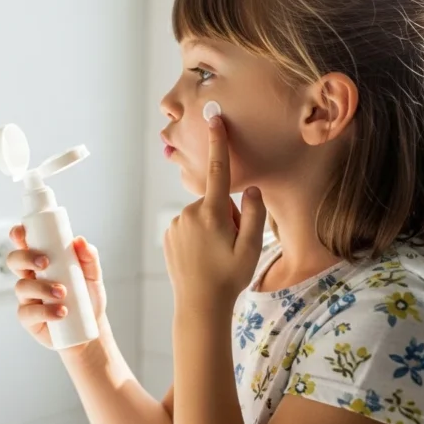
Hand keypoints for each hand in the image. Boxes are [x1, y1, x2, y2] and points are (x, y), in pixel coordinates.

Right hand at [7, 225, 106, 351]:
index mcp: (41, 260)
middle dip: (26, 258)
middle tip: (45, 263)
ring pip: (21, 286)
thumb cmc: (86, 297)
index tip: (23, 233)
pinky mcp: (28, 318)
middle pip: (14, 260)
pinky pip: (28, 312)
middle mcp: (30, 276)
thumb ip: (89, 257)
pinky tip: (61, 312)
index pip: (23, 243)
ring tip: (63, 293)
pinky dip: (45, 311)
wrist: (89, 328)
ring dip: (41, 287)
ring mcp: (27, 298)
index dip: (18, 235)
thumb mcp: (92, 275)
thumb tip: (79, 240)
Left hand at [163, 115, 265, 312]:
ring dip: (213, 228)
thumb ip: (255, 214)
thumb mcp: (252, 248)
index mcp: (212, 213)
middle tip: (231, 246)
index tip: (214, 118)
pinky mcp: (169, 234)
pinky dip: (199, 236)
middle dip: (228, 216)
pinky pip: (190, 226)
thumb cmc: (230, 277)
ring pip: (203, 216)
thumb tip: (252, 190)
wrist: (199, 305)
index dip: (218, 143)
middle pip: (216, 202)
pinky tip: (202, 258)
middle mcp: (190, 213)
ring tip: (216, 255)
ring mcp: (176, 224)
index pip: (217, 171)